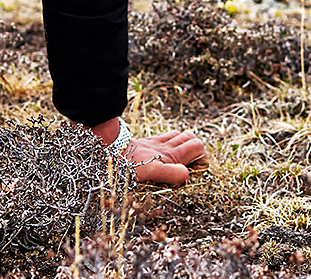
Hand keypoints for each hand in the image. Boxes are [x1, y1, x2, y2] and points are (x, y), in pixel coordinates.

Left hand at [91, 119, 207, 186]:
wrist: (108, 152)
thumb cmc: (129, 164)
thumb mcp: (152, 172)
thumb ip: (172, 173)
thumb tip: (187, 175)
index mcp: (171, 154)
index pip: (198, 146)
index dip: (202, 158)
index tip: (194, 172)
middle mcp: (166, 145)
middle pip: (191, 138)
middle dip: (195, 150)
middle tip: (189, 166)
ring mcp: (156, 143)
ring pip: (178, 136)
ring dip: (183, 145)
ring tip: (178, 161)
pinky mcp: (146, 143)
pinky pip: (164, 137)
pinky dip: (169, 143)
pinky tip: (162, 155)